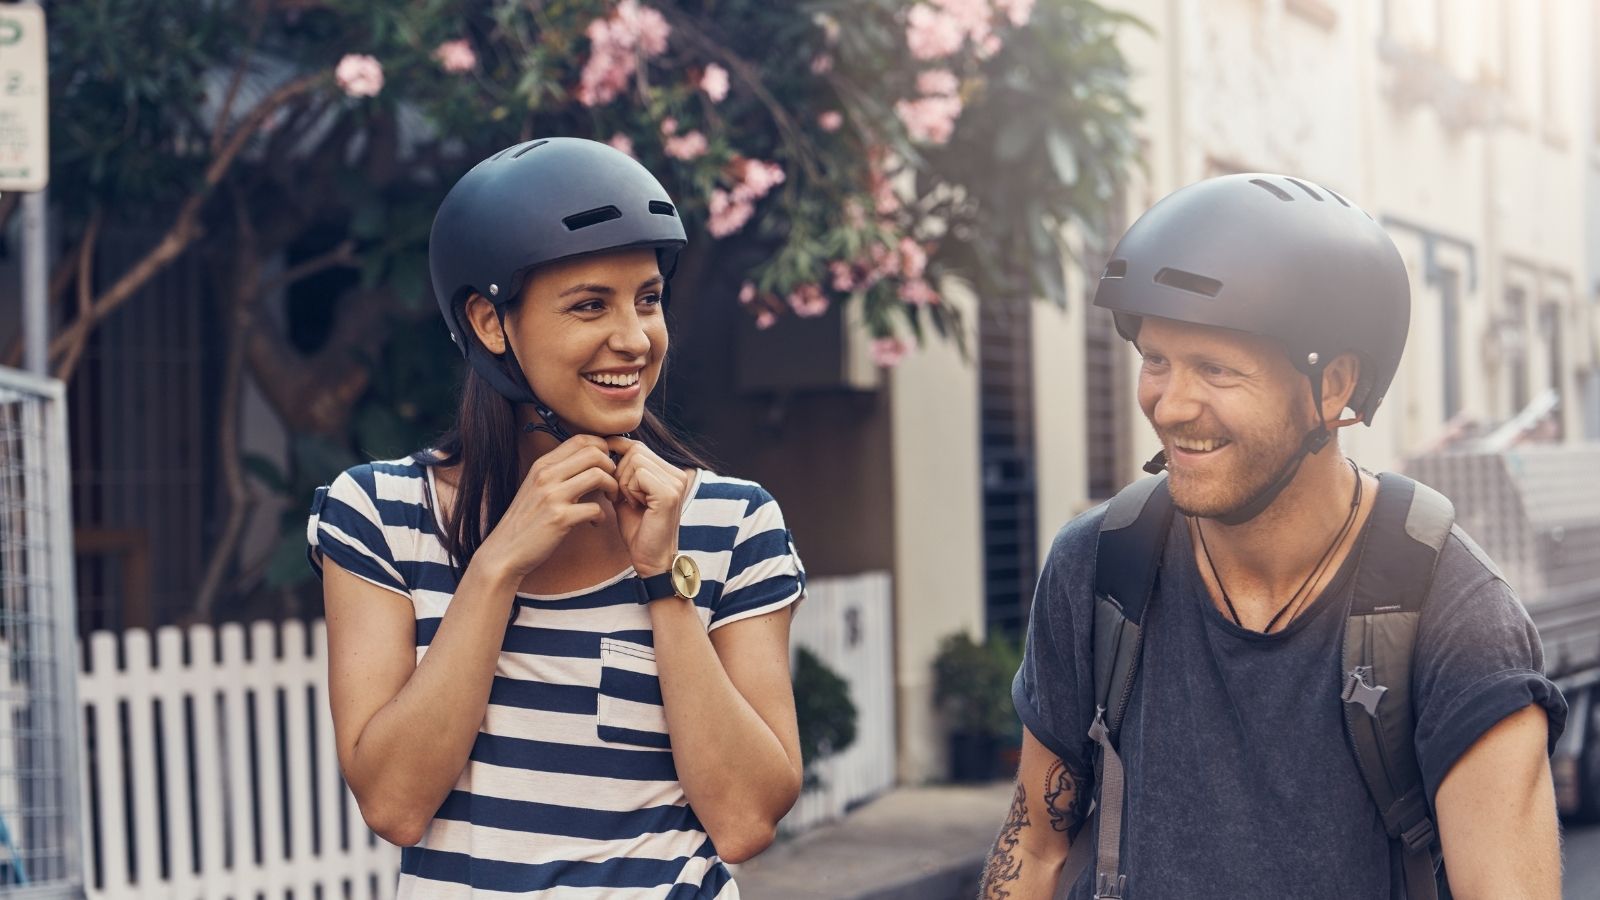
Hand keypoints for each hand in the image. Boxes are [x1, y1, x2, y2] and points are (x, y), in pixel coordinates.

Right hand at [477, 435, 618, 578]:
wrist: (503, 552)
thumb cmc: (525, 521)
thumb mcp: (536, 488)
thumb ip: (558, 472)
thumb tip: (588, 462)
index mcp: (542, 465)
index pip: (581, 439)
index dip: (603, 448)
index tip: (607, 465)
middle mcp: (546, 475)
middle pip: (594, 453)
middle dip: (612, 467)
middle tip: (611, 484)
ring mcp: (552, 496)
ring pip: (598, 475)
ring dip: (612, 488)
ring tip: (609, 500)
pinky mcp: (559, 518)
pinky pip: (595, 508)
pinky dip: (602, 516)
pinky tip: (595, 522)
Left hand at [606, 436, 691, 576]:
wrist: (650, 560)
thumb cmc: (638, 529)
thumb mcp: (626, 493)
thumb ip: (622, 471)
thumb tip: (606, 444)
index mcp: (671, 472)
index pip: (638, 447)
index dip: (618, 452)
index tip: (604, 466)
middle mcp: (678, 474)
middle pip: (635, 451)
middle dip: (620, 473)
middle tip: (623, 497)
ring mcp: (676, 483)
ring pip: (635, 461)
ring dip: (624, 483)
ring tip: (631, 502)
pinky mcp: (669, 493)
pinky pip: (638, 475)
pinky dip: (629, 490)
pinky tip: (636, 506)